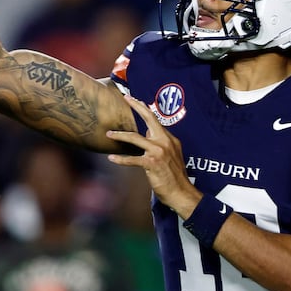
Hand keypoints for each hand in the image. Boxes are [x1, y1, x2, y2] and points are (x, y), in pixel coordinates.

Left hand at [106, 95, 200, 216]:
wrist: (181, 192)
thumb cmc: (174, 176)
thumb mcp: (171, 155)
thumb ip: (160, 143)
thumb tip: (147, 134)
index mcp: (170, 139)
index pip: (155, 120)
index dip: (144, 109)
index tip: (134, 99)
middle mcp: (165, 142)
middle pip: (150, 119)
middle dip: (137, 106)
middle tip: (126, 97)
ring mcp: (159, 152)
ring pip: (135, 138)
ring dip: (120, 135)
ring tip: (109, 134)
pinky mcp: (152, 164)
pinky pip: (133, 159)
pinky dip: (121, 159)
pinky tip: (112, 159)